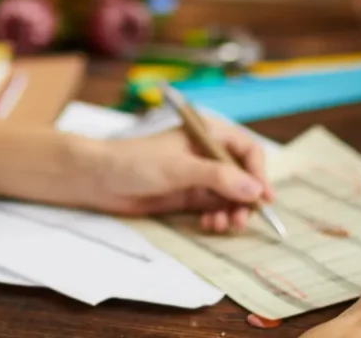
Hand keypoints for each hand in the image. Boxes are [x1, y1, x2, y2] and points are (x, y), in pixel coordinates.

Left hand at [71, 116, 274, 231]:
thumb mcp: (179, 168)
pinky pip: (215, 208)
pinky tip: (209, 225)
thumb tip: (255, 190)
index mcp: (208, 134)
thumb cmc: (135, 162)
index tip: (263, 198)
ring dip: (232, 212)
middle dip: (246, 199)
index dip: (259, 173)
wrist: (98, 179)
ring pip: (231, 197)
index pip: (247, 151)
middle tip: (240, 220)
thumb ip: (217, 177)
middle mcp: (208, 154)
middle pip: (243, 177)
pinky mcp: (189, 196)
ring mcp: (199, 177)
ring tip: (221, 225)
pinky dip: (218, 218)